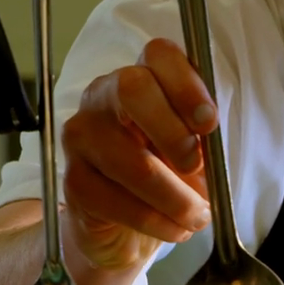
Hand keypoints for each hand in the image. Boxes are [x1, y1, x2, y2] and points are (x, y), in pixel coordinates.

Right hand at [61, 38, 216, 271]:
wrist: (123, 226)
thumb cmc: (165, 175)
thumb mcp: (192, 150)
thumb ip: (200, 138)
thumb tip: (210, 150)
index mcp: (142, 78)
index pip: (158, 55)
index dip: (186, 83)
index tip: (209, 122)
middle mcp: (103, 97)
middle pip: (132, 88)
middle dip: (172, 131)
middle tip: (195, 166)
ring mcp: (81, 136)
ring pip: (128, 158)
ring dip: (173, 196)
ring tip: (197, 216)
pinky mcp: (73, 180)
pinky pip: (115, 200)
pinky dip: (155, 220)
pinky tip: (174, 229)